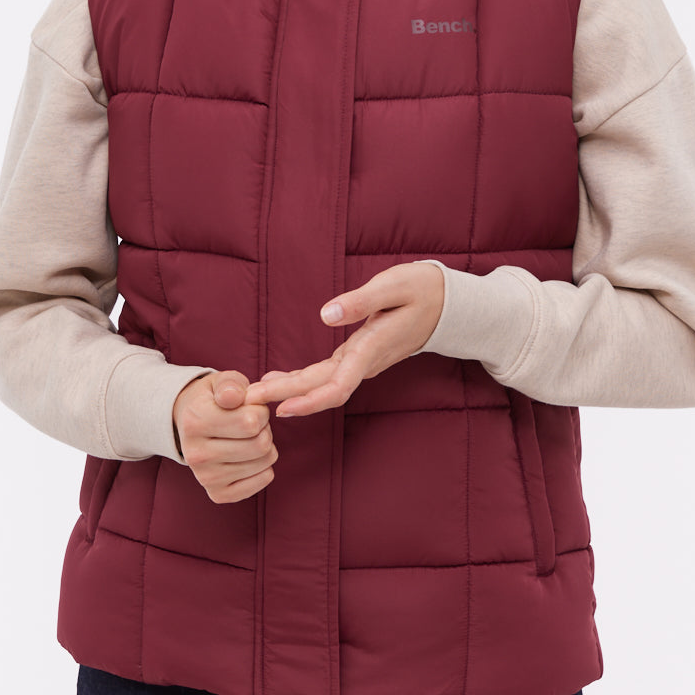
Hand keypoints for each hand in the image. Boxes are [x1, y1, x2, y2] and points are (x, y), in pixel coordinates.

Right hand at [173, 370, 277, 503]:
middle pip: (260, 445)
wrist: (191, 424)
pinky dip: (264, 468)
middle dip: (264, 429)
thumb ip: (230, 384)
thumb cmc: (214, 400)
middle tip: (251, 423)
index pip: (251, 422)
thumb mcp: (221, 382)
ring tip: (248, 438)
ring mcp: (205, 477)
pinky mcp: (217, 493)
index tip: (249, 407)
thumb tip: (234, 396)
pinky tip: (250, 457)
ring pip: (264, 463)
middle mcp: (196, 454)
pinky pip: (262, 482)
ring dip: (265, 447)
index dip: (260, 411)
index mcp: (195, 422)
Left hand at [244, 262, 443, 417]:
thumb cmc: (422, 289)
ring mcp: (362, 361)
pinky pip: (327, 375)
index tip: (280, 409)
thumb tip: (327, 314)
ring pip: (322, 384)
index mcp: (372, 349)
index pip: (338, 386)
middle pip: (321, 388)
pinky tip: (278, 380)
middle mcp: (365, 362)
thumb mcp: (394, 286)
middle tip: (246, 403)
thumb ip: (362, 301)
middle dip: (283, 396)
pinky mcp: (359, 356)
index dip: (308, 400)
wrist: (448, 304)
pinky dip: (301, 381)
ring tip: (253, 395)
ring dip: (289, 391)